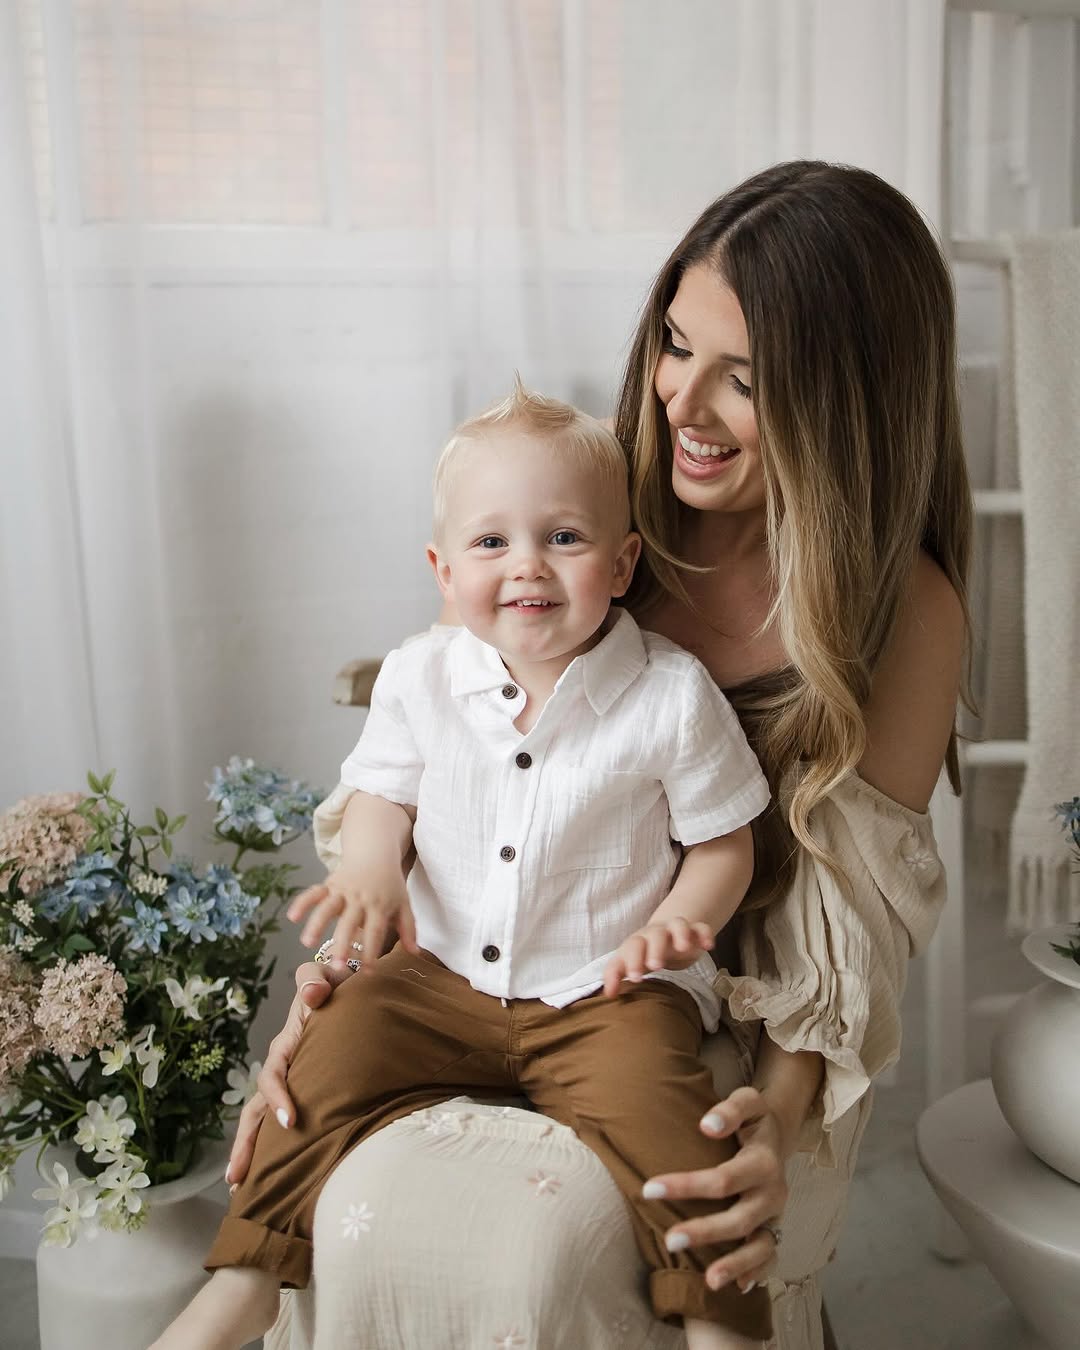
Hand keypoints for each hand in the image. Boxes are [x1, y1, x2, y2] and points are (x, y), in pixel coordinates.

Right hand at [225, 960, 352, 1187]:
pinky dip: (276, 1149)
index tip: (289, 1122)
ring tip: (242, 1191)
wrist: (351, 987)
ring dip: (252, 1153)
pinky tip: (275, 1177)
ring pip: (264, 1122)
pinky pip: (285, 1122)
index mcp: (288, 1044)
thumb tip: (314, 996)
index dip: (277, 1098)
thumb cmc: (336, 983)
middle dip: (245, 1144)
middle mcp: (285, 1068)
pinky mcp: (307, 1092)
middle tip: (236, 1179)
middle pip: (255, 1110)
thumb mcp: (325, 976)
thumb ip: (316, 981)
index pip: (273, 1075)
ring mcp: (293, 1082)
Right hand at [286, 863, 417, 973]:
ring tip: (307, 943)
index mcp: (379, 905)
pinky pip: (314, 892)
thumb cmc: (391, 885)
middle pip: (349, 922)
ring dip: (317, 924)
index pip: (375, 932)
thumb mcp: (404, 904)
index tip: (368, 973)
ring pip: (328, 907)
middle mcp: (360, 898)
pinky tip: (292, 917)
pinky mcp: (329, 883)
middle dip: (342, 944)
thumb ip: (409, 929)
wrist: (376, 854)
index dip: (372, 952)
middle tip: (336, 966)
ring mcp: (343, 890)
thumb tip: (415, 953)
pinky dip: (302, 902)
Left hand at [602, 918, 714, 996]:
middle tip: (655, 966)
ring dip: (680, 935)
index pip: (632, 947)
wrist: (667, 932)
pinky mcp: (695, 932)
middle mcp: (657, 933)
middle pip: (655, 935)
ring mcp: (676, 931)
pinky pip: (701, 928)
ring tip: (683, 949)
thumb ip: (616, 975)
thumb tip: (608, 994)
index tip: (635, 978)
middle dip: (655, 949)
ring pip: (678, 925)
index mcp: (639, 941)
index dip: (632, 960)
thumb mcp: (629, 961)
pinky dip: (705, 933)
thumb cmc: (644, 951)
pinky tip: (708, 946)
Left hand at [643, 1087, 788, 1292]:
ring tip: (708, 1281)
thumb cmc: (752, 1119)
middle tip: (669, 1241)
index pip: (723, 1179)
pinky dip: (757, 1273)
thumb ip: (730, 1109)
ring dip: (734, 1264)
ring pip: (760, 1246)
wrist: (776, 1136)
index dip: (686, 1185)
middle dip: (705, 1231)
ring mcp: (775, 1215)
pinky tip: (737, 1288)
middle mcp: (773, 1192)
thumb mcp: (748, 1101)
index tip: (649, 1189)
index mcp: (764, 1161)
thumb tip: (707, 1125)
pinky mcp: (774, 1229)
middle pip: (739, 1218)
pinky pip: (770, 1257)